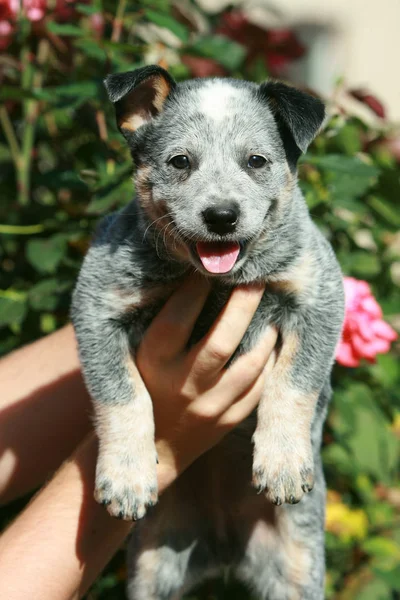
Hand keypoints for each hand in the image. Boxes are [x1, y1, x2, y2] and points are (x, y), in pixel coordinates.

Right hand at [137, 275, 277, 485]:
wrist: (153, 452)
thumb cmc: (143, 389)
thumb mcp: (136, 357)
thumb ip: (157, 324)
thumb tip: (188, 278)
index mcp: (154, 363)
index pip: (177, 318)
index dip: (195, 289)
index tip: (210, 267)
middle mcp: (182, 385)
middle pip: (222, 340)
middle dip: (243, 304)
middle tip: (256, 278)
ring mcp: (208, 407)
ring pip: (249, 365)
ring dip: (265, 334)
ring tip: (272, 310)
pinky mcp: (228, 422)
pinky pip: (258, 389)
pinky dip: (268, 363)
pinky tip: (271, 343)